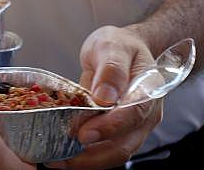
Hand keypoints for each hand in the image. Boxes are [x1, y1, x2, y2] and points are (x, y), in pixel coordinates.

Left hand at [46, 26, 162, 168]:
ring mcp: (132, 124)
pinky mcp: (117, 129)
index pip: (133, 113)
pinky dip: (84, 155)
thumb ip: (111, 69)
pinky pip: (104, 148)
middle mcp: (144, 112)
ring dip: (85, 160)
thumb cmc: (119, 45)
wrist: (123, 50)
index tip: (84, 134)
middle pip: (124, 144)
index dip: (109, 127)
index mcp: (146, 89)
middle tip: (62, 156)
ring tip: (57, 159)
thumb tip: (104, 97)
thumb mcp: (112, 46)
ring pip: (113, 152)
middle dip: (92, 155)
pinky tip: (64, 153)